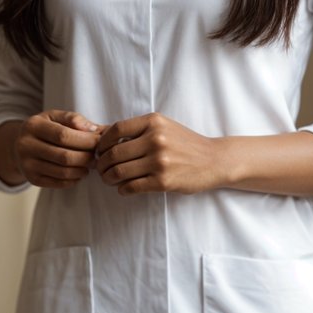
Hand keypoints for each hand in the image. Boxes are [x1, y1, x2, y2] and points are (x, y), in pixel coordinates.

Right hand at [15, 108, 103, 188]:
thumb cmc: (46, 128)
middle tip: (97, 155)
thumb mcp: (55, 116)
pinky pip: (58, 183)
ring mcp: (27, 164)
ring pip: (63, 172)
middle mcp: (25, 145)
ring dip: (82, 169)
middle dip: (86, 157)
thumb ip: (74, 118)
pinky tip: (80, 172)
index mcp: (33, 125)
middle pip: (64, 156)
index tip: (99, 141)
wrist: (22, 144)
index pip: (63, 135)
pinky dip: (74, 179)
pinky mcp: (32, 179)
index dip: (85, 140)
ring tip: (90, 164)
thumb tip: (94, 130)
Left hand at [93, 111, 223, 195]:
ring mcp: (160, 161)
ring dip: (108, 178)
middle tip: (101, 169)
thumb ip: (135, 129)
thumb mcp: (163, 127)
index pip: (116, 129)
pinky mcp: (163, 182)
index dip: (103, 142)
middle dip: (102, 164)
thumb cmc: (184, 143)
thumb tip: (99, 132)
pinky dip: (122, 189)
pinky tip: (123, 189)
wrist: (213, 160)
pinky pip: (132, 187)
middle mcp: (156, 139)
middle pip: (114, 153)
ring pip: (119, 172)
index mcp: (154, 122)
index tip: (100, 150)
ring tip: (109, 180)